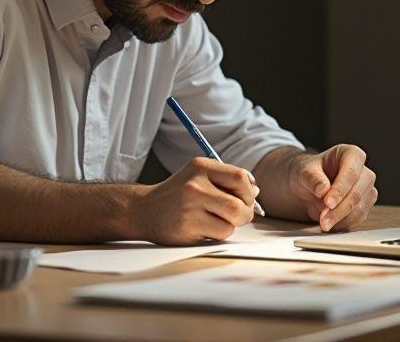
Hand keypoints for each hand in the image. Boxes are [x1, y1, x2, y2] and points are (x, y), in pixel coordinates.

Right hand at [136, 157, 259, 244]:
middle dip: (245, 212)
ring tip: (215, 220)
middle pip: (240, 203)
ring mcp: (190, 206)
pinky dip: (219, 234)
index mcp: (200, 166)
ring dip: (231, 224)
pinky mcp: (188, 226)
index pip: (240, 177)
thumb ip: (226, 180)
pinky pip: (221, 234)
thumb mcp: (198, 177)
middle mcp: (195, 184)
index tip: (245, 198)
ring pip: (232, 221)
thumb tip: (256, 190)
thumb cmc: (178, 194)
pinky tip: (203, 228)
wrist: (144, 210)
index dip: (249, 191)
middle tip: (238, 215)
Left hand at [289, 144, 376, 231]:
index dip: (340, 189)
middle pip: (357, 192)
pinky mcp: (364, 206)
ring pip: (360, 208)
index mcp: (351, 154)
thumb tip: (323, 189)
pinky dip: (342, 224)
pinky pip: (358, 219)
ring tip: (322, 223)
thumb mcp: (303, 171)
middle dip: (340, 209)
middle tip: (323, 221)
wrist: (308, 186)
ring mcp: (366, 189)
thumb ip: (312, 178)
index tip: (328, 203)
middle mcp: (363, 171)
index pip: (351, 172)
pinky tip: (329, 223)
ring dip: (340, 219)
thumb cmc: (309, 173)